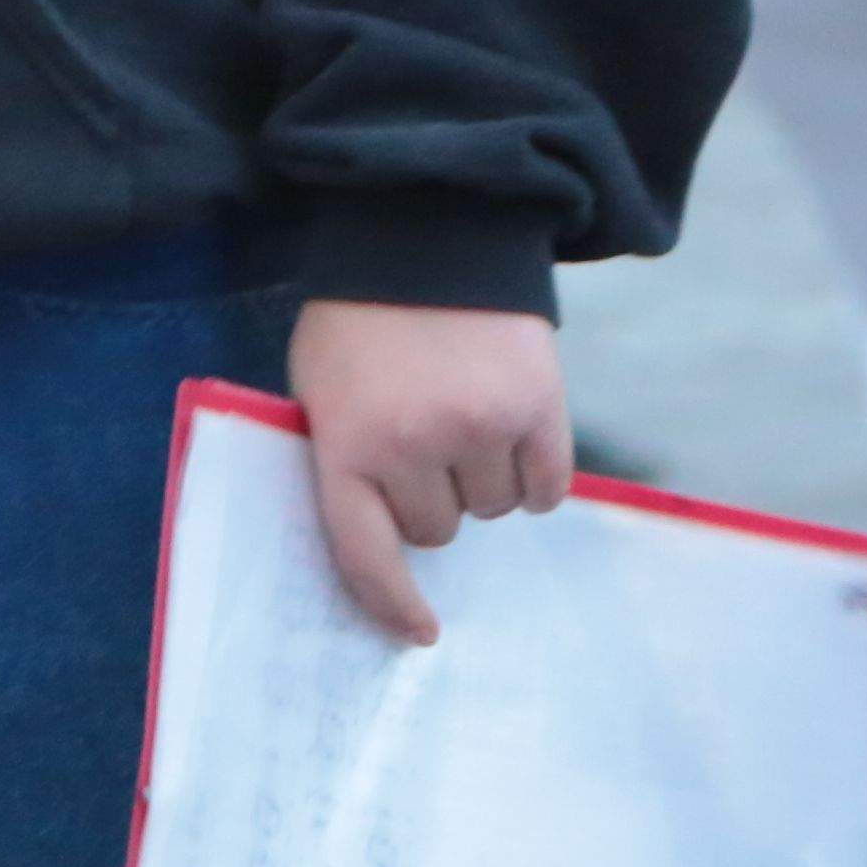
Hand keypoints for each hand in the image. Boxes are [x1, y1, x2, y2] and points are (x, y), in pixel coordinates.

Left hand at [290, 298, 572, 645]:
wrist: (425, 234)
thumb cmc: (358, 320)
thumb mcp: (319, 387)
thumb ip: (344, 456)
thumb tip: (383, 537)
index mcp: (345, 442)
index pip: (365, 552)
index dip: (391, 602)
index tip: (419, 632)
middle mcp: (414, 444)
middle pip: (437, 529)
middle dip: (430, 500)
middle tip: (422, 446)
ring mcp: (481, 427)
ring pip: (494, 510)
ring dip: (481, 482)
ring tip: (464, 422)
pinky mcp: (540, 408)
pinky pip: (547, 488)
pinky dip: (534, 477)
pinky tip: (515, 436)